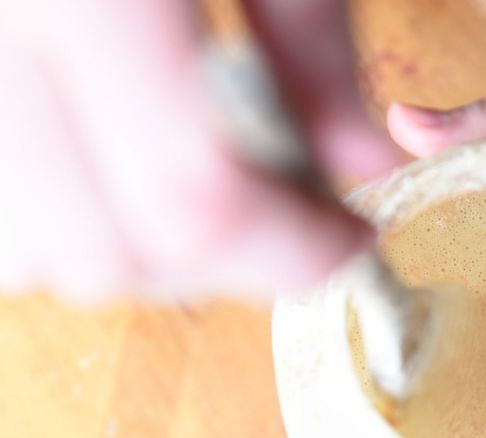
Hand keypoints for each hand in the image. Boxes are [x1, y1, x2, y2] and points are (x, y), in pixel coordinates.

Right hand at [0, 0, 403, 301]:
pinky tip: (119, 169)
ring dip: (135, 255)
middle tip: (286, 221)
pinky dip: (65, 222)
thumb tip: (367, 164)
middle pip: (106, 252)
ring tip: (202, 190)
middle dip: (221, 266)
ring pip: (29, 252)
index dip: (292, 248)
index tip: (352, 239)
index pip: (191, 194)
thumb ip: (314, 37)